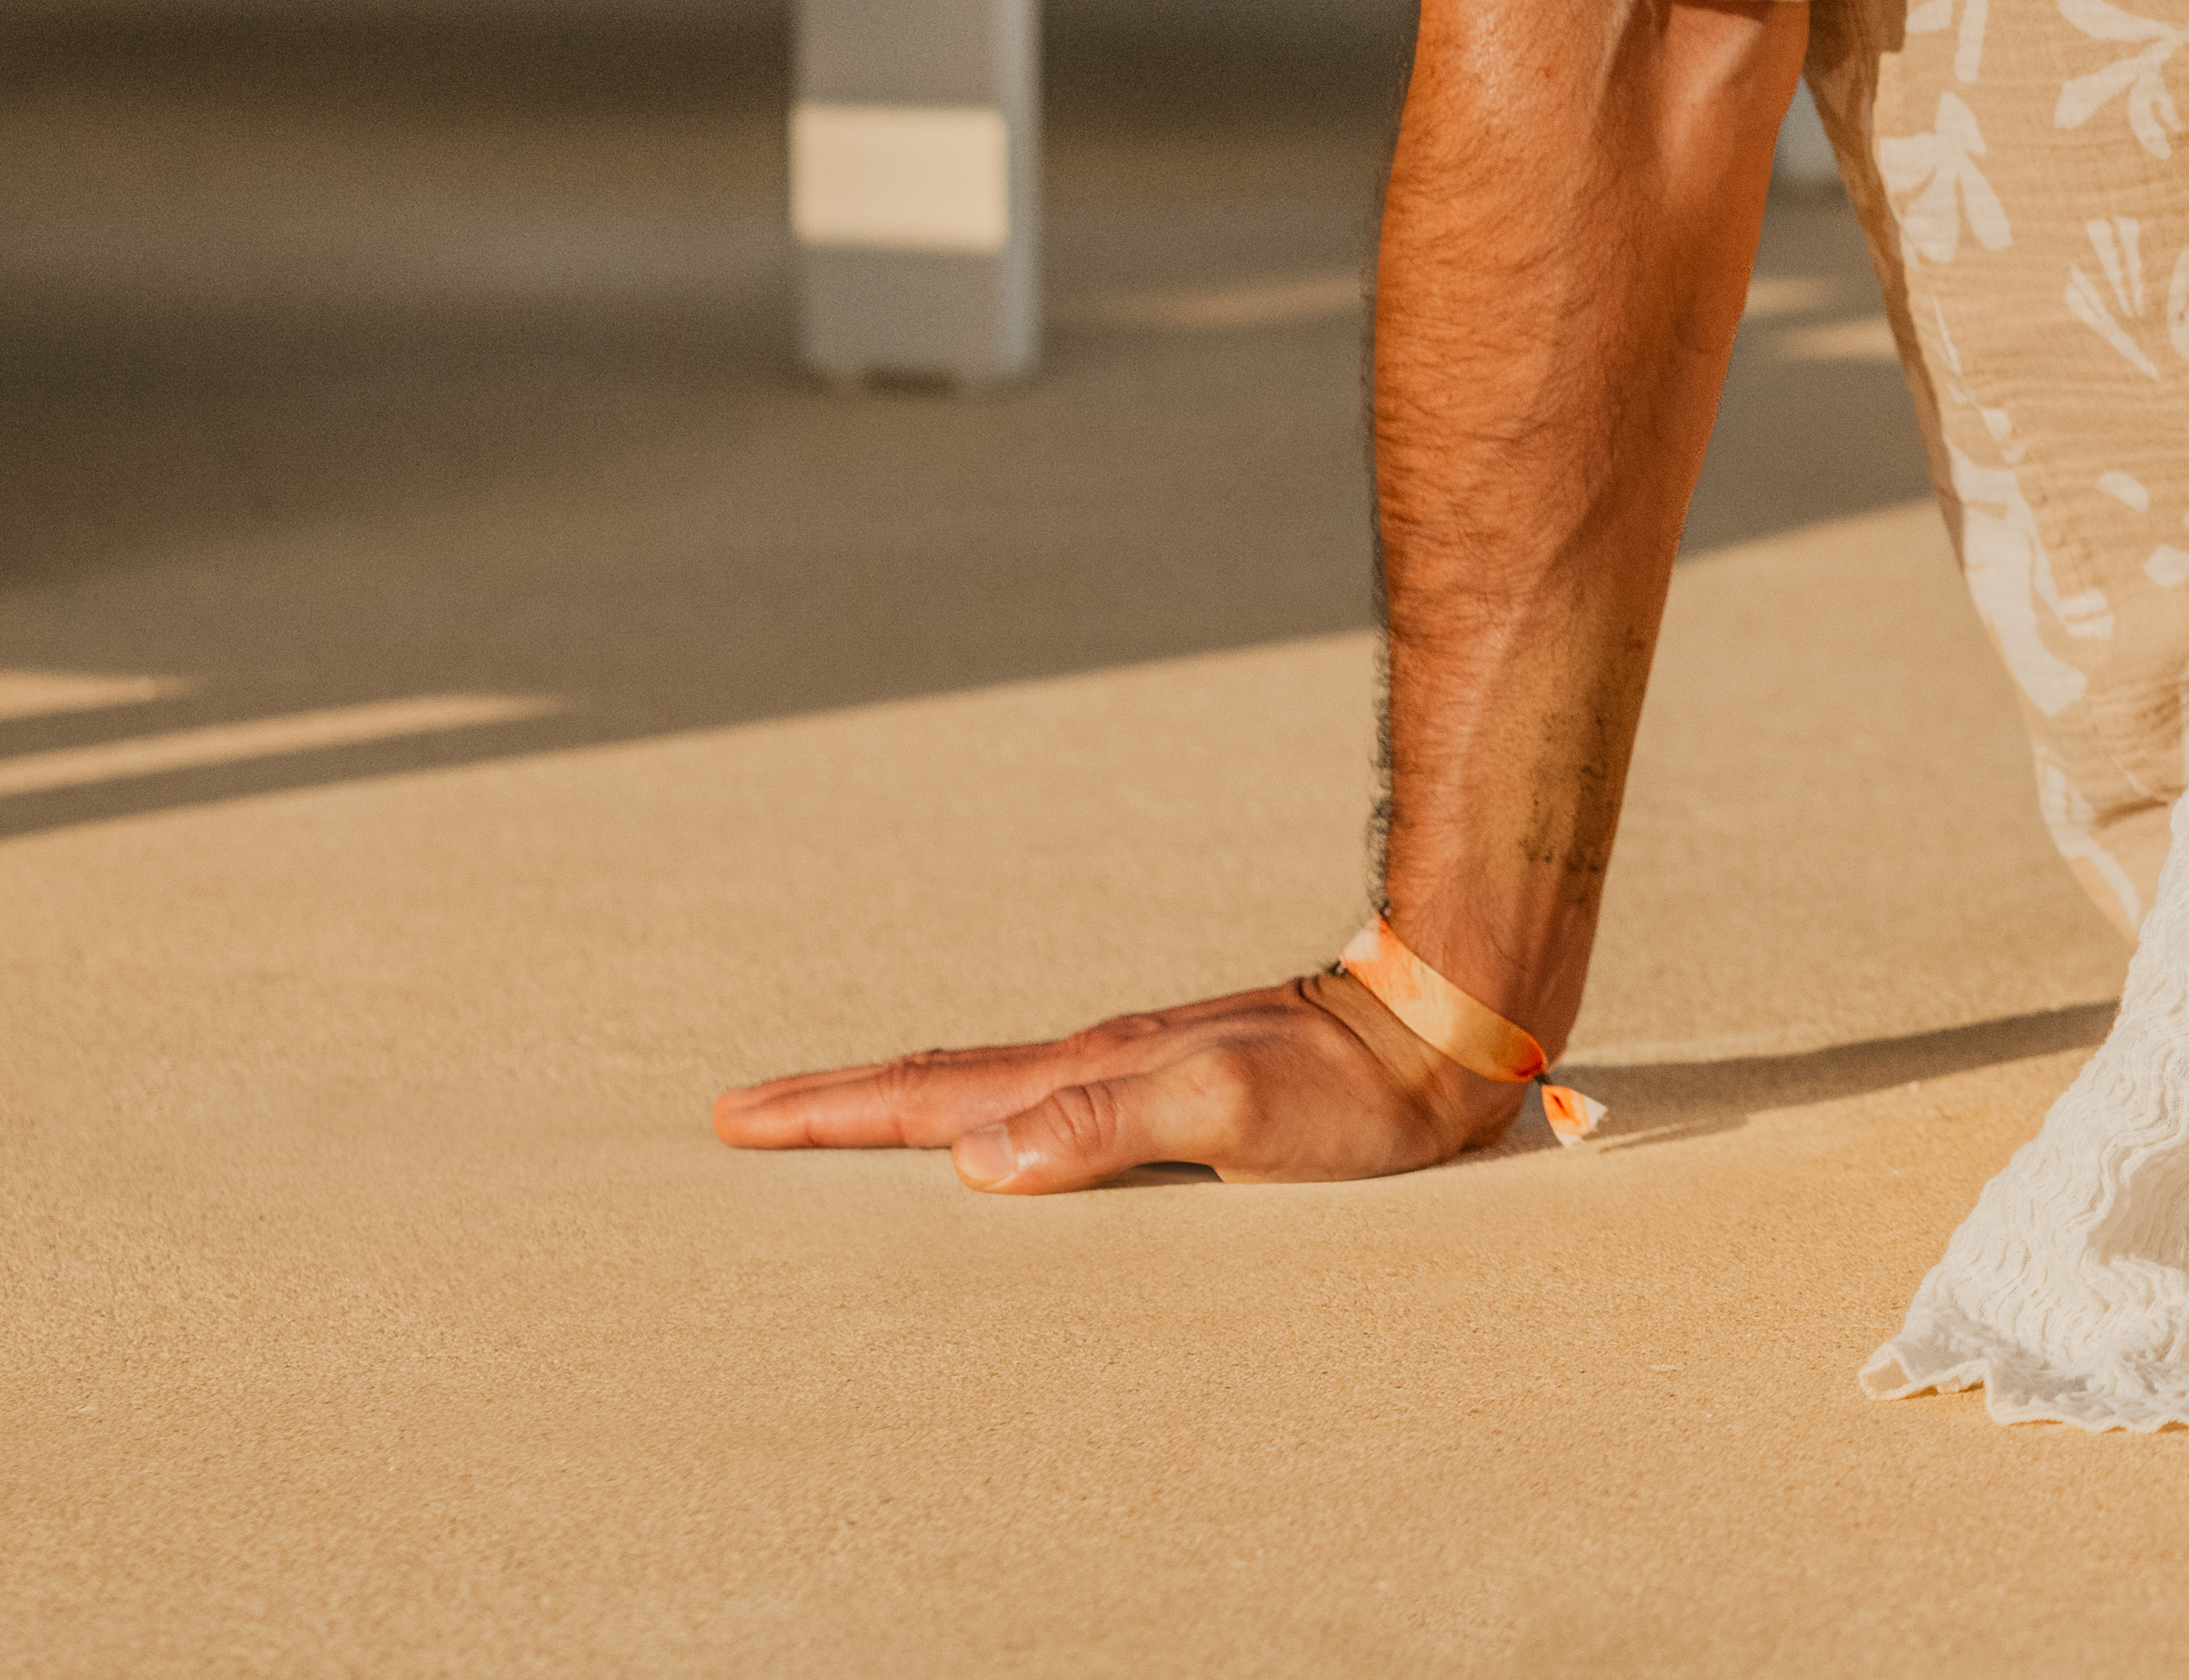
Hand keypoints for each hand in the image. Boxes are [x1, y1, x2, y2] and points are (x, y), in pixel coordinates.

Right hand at [711, 972, 1513, 1190]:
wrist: (1450, 1029)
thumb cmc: (1358, 1091)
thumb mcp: (1235, 1113)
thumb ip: (1109, 1127)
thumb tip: (975, 1159)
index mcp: (1092, 1074)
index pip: (935, 1098)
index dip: (836, 1112)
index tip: (739, 1116)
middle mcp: (1102, 1066)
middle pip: (945, 1083)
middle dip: (841, 1103)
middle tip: (746, 1113)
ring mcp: (1141, 1071)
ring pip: (995, 1090)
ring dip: (910, 1106)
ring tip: (845, 1121)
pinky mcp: (1188, 1087)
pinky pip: (1055, 1106)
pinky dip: (994, 1117)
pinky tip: (1006, 1137)